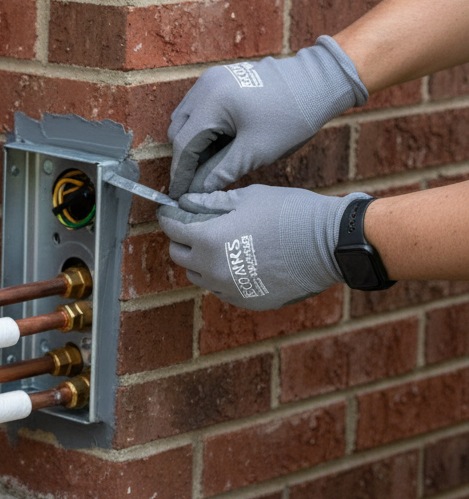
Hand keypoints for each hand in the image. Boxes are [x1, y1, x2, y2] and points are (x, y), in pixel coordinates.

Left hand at [158, 186, 367, 310]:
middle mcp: (212, 269)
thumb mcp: (249, 198)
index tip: (170, 211)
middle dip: (182, 239)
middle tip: (195, 226)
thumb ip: (212, 202)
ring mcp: (228, 289)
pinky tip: (239, 262)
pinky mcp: (246, 301)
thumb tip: (188, 202)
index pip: (172, 229)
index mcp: (208, 240)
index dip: (169, 217)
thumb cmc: (289, 213)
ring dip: (201, 260)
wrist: (329, 245)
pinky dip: (221, 276)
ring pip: (198, 275)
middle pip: (179, 255)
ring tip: (220, 245)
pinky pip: (221, 289)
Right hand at [167, 36, 367, 198]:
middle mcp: (205, 86)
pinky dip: (203, 128)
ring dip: (193, 142)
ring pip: (186, 118)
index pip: (183, 144)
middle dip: (185, 158)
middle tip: (195, 182)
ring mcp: (211, 79)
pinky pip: (199, 107)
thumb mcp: (255, 152)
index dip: (180, 173)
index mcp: (212, 102)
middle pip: (179, 130)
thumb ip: (221, 172)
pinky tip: (218, 144)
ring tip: (208, 165)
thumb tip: (197, 192)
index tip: (178, 195)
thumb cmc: (291, 116)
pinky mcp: (219, 79)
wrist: (318, 82)